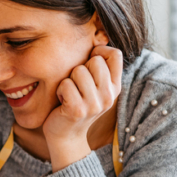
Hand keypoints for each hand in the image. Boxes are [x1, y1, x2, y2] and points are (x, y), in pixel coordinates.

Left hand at [42, 45, 122, 170]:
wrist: (66, 137)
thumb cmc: (77, 105)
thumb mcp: (95, 88)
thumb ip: (100, 69)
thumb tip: (98, 39)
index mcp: (115, 87)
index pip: (115, 54)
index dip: (99, 51)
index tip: (88, 62)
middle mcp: (109, 96)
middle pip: (95, 60)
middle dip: (80, 68)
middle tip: (76, 85)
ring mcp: (94, 104)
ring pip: (79, 71)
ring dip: (68, 79)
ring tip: (69, 93)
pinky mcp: (77, 110)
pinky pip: (66, 84)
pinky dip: (60, 89)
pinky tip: (62, 100)